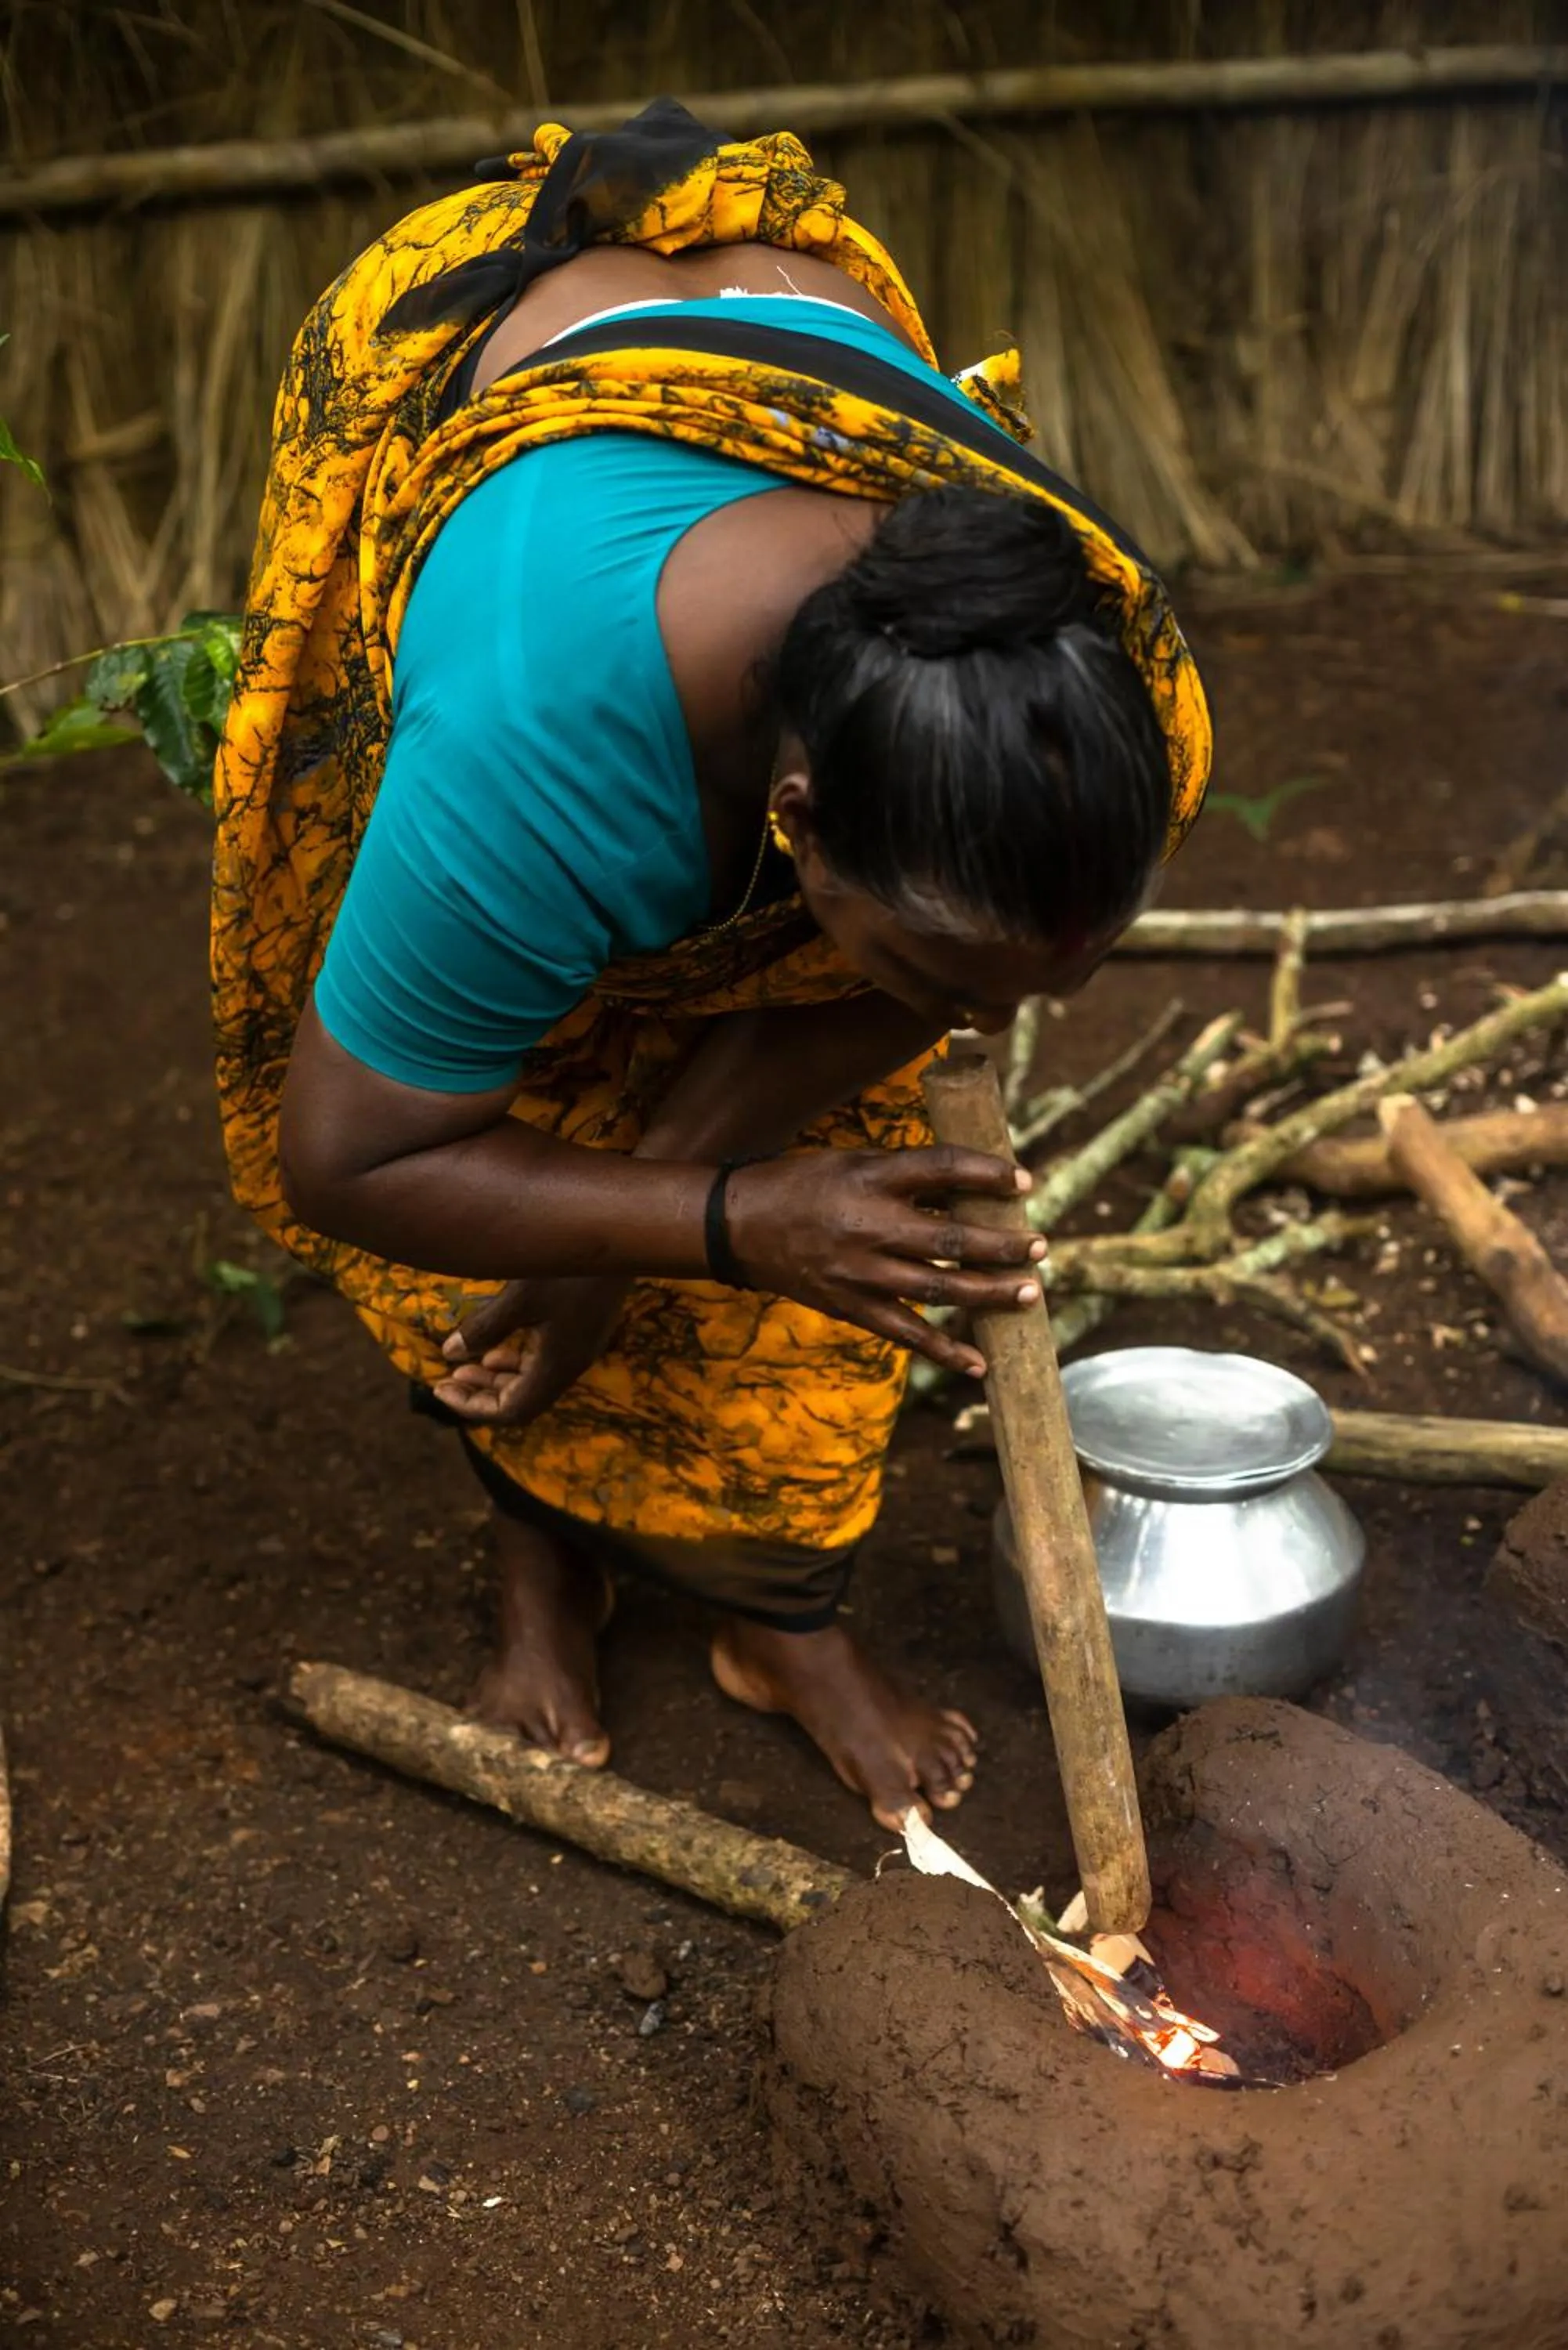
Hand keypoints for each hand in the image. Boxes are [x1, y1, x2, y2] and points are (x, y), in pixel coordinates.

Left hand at [432, 1273, 630, 1426]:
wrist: (623, 1235)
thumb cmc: (568, 1266)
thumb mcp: (519, 1298)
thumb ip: (484, 1328)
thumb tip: (449, 1354)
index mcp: (557, 1366)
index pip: (511, 1410)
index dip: (473, 1406)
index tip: (441, 1387)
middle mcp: (572, 1364)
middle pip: (522, 1400)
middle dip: (481, 1393)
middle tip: (446, 1377)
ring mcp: (581, 1346)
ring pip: (533, 1380)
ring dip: (497, 1376)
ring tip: (465, 1361)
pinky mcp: (584, 1328)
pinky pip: (544, 1360)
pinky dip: (516, 1358)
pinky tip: (498, 1341)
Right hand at [723, 1148, 1045, 1377]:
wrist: (737, 1225)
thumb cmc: (802, 1184)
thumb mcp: (853, 1161)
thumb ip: (906, 1174)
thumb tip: (972, 1186)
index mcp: (871, 1176)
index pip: (943, 1168)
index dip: (988, 1172)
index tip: (1025, 1180)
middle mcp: (868, 1224)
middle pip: (951, 1237)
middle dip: (1003, 1244)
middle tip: (1041, 1246)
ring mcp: (860, 1271)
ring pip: (939, 1288)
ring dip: (989, 1293)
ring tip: (1029, 1293)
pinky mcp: (850, 1306)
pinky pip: (906, 1334)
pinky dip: (944, 1352)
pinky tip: (980, 1365)